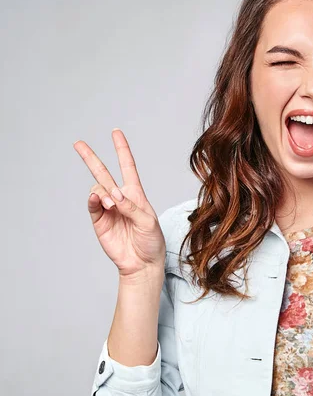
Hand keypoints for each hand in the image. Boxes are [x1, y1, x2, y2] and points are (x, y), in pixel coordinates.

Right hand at [73, 129, 165, 277]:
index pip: (127, 167)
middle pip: (103, 173)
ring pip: (97, 189)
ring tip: (111, 204)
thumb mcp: (148, 221)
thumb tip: (113, 195)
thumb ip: (131, 206)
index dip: (122, 149)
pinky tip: (99, 200)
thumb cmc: (151, 241)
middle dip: (90, 158)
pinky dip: (93, 200)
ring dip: (102, 191)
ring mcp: (107, 209)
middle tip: (78, 143)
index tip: (116, 132)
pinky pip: (92, 205)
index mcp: (135, 194)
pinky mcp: (99, 221)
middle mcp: (119, 198)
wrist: (142, 263)